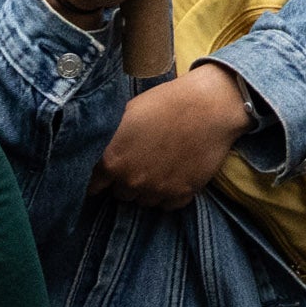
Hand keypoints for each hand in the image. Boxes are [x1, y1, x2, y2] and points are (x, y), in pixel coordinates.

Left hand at [94, 61, 255, 207]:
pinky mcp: (182, 194)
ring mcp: (158, 190)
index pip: (94, 185)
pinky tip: (175, 174)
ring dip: (148, 189)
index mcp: (113, 161)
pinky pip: (168, 204)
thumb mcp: (127, 113)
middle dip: (126, 180)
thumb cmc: (167, 102)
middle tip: (139, 162)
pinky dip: (169, 193)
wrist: (211, 105)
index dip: (101, 177)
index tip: (107, 173)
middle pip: (120, 194)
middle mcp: (132, 181)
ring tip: (159, 167)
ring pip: (144, 201)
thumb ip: (110, 138)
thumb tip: (99, 150)